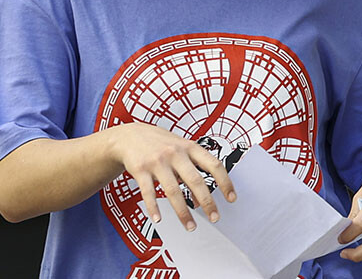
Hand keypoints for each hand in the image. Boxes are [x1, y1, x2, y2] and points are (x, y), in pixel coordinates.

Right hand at [108, 122, 235, 231]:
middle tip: (215, 217)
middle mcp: (175, 153)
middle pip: (195, 181)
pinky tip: (158, 219)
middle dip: (207, 202)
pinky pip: (148, 192)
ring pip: (173, 190)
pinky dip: (154, 208)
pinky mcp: (140, 170)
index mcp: (189, 147)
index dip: (225, 182)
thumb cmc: (160, 143)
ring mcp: (157, 161)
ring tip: (190, 226)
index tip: (231, 198)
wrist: (130, 135)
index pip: (214, 164)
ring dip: (183, 212)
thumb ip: (192, 171)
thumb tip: (200, 200)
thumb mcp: (181, 150)